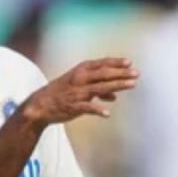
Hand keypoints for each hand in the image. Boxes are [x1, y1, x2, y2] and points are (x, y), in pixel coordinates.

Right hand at [21, 57, 138, 125]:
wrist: (40, 104)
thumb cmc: (62, 93)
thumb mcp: (79, 86)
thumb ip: (98, 89)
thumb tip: (115, 95)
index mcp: (80, 71)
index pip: (101, 64)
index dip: (116, 63)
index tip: (130, 63)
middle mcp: (80, 79)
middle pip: (104, 74)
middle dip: (121, 74)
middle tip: (137, 74)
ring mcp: (77, 93)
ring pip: (100, 88)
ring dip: (117, 86)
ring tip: (132, 85)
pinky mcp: (73, 106)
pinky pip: (87, 108)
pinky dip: (97, 110)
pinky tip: (107, 113)